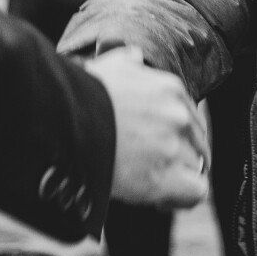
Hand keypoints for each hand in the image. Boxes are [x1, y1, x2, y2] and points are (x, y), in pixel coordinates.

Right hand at [86, 46, 209, 208]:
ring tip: (146, 184)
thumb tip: (133, 56)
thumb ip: (126, 62)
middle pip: (195, 144)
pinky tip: (159, 199)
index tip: (155, 148)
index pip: (189, 118)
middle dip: (177, 158)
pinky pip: (195, 193)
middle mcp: (179, 115)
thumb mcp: (107, 68)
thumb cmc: (78, 97)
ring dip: (175, 179)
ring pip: (193, 169)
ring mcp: (174, 145)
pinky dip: (182, 198)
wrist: (60, 121)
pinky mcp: (165, 177)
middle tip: (150, 169)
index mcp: (169, 88)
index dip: (175, 136)